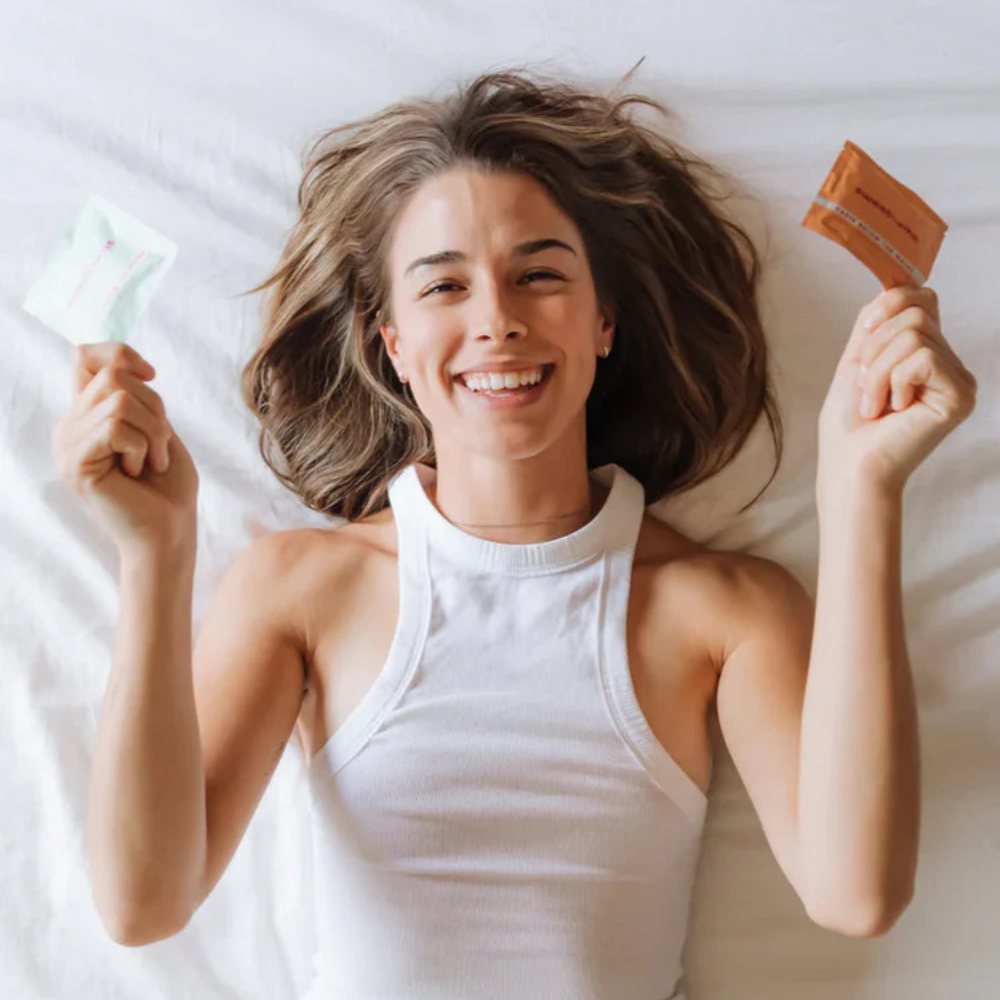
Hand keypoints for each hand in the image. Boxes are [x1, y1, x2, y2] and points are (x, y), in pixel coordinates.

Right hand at [52, 341, 198, 555]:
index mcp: (87, 415)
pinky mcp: (75, 463)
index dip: (120, 353)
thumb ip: (134, 396)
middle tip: (160, 446)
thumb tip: (126, 362)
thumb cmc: (169, 485)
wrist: (170, 530)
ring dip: (154, 432)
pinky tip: (138, 472)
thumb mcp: (157, 427)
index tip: (151, 376)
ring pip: (120, 400)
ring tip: (152, 462)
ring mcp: (67, 445)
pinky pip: (116, 427)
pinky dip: (143, 448)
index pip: (85, 356)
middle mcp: (69, 426)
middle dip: (155, 408)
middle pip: (113, 375)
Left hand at [817, 284, 977, 498]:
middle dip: (874, 348)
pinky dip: (892, 380)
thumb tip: (898, 282)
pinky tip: (893, 409)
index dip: (890, 303)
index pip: (923, 298)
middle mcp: (950, 365)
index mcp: (927, 353)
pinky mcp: (961, 396)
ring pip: (915, 334)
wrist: (849, 464)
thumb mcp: (858, 358)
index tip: (865, 331)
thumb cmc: (849, 422)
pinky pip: (923, 357)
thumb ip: (878, 320)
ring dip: (878, 369)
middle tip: (866, 387)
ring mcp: (960, 381)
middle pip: (916, 313)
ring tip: (874, 403)